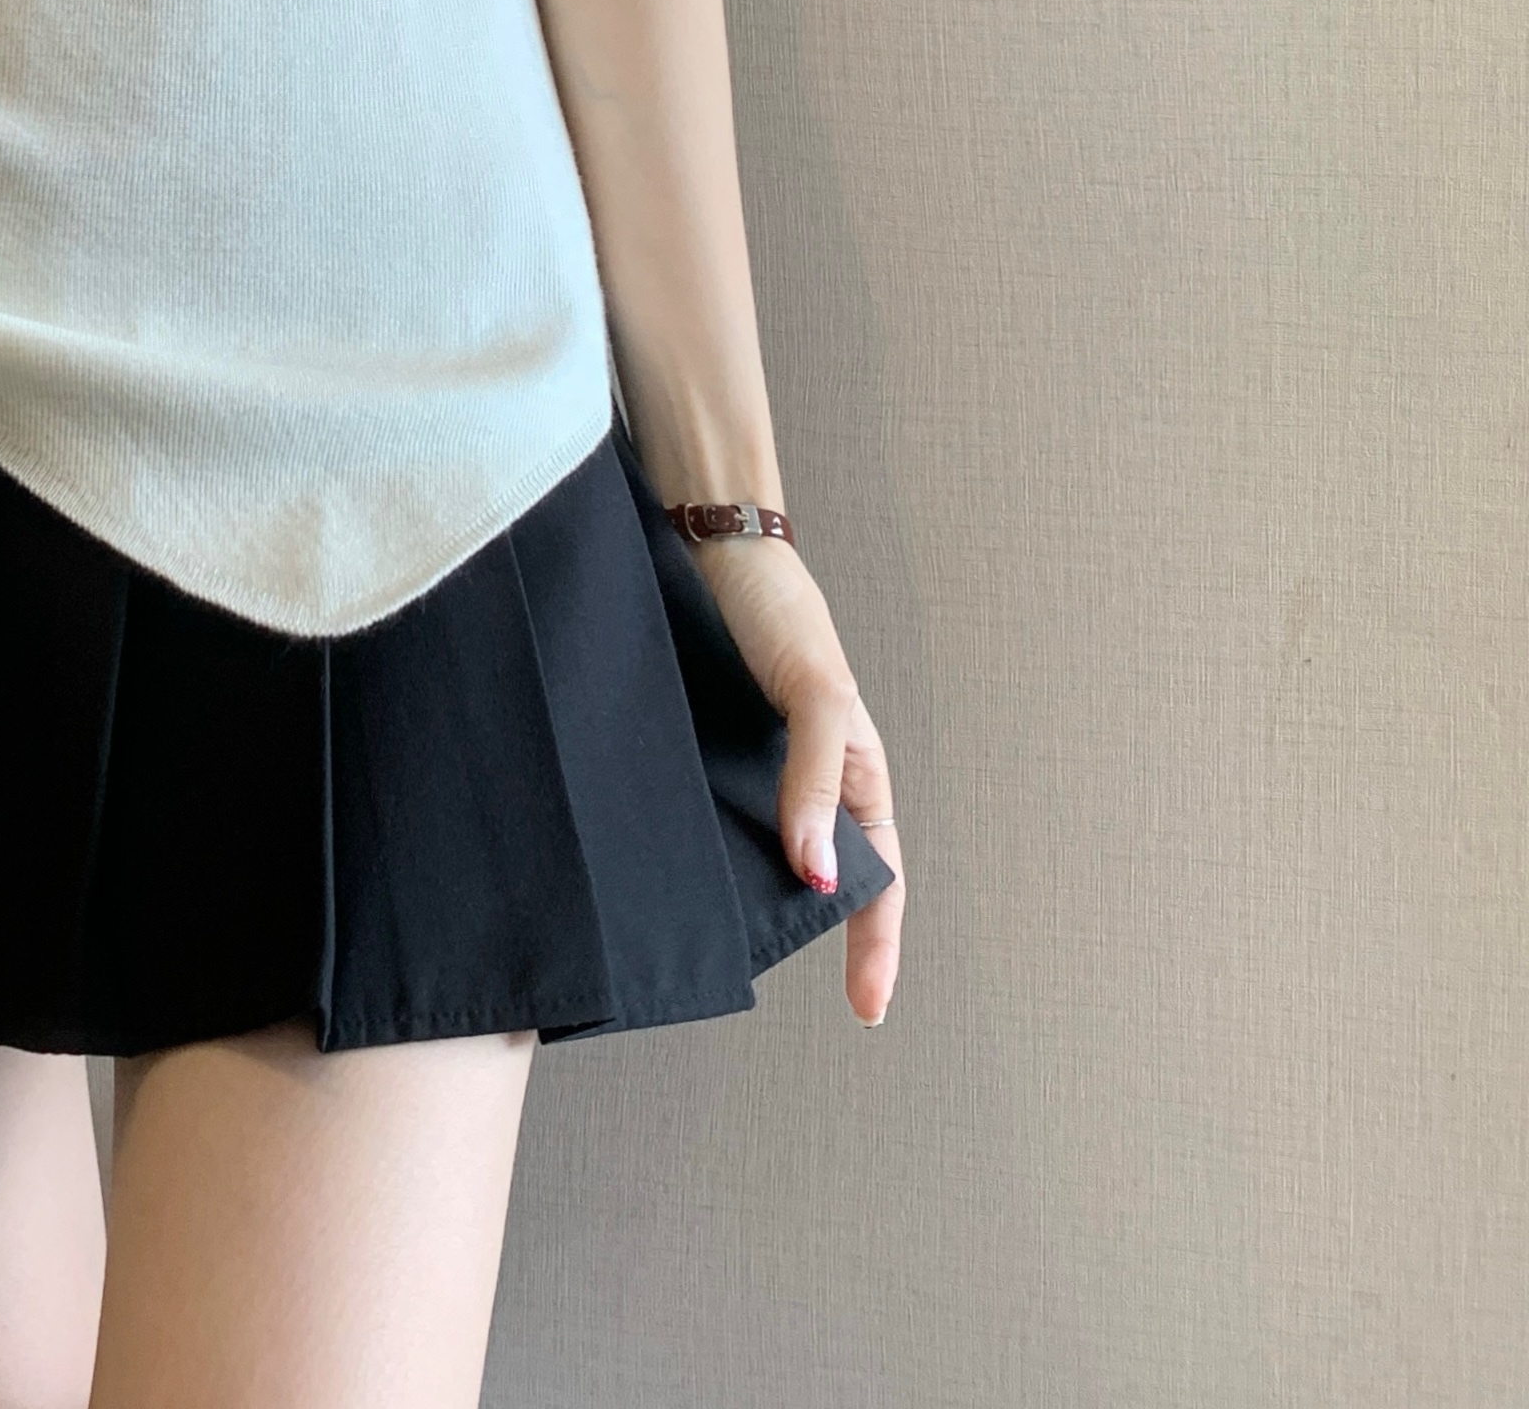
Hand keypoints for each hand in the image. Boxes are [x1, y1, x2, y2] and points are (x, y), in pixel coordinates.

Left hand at [687, 533, 904, 1026]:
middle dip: (805, 930)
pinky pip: (710, 812)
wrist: (707, 541)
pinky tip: (672, 871)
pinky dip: (701, 848)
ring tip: (715, 941)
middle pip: (816, 873)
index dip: (876, 945)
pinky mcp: (705, 748)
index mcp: (855, 771)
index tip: (866, 1009)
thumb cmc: (779, 609)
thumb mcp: (815, 692)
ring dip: (747, 893)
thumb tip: (816, 876)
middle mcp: (806, 776)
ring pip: (761, 848)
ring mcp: (754, 765)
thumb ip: (816, 779)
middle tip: (767, 976)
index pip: (876, 879)